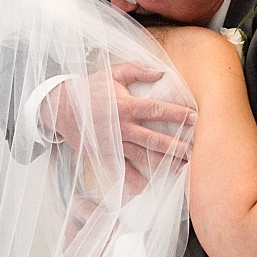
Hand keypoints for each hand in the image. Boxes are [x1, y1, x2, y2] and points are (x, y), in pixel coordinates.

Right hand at [45, 63, 195, 182]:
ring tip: (182, 167)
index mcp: (125, 105)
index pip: (157, 110)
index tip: (196, 118)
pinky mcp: (103, 154)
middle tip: (196, 151)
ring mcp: (112, 143)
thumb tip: (162, 73)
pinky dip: (133, 178)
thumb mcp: (113, 72)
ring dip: (163, 162)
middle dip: (176, 145)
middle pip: (154, 138)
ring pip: (142, 155)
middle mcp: (121, 127)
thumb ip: (138, 70)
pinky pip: (121, 168)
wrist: (60, 108)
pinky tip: (147, 185)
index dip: (178, 115)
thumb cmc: (90, 87)